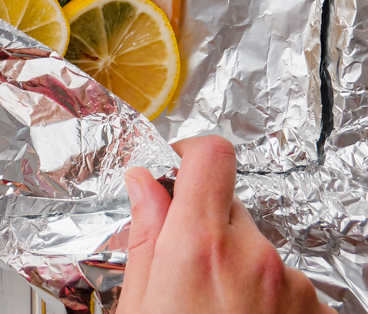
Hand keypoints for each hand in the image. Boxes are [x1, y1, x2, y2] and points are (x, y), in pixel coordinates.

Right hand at [118, 136, 327, 313]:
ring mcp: (292, 286)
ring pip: (258, 251)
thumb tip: (143, 182)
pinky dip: (270, 300)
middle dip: (210, 232)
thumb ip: (144, 240)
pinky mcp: (317, 310)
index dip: (191, 156)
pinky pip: (287, 284)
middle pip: (231, 210)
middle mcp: (253, 257)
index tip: (178, 174)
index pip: (211, 156)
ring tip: (220, 312)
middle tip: (191, 281)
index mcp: (199, 248)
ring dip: (241, 270)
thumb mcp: (138, 309)